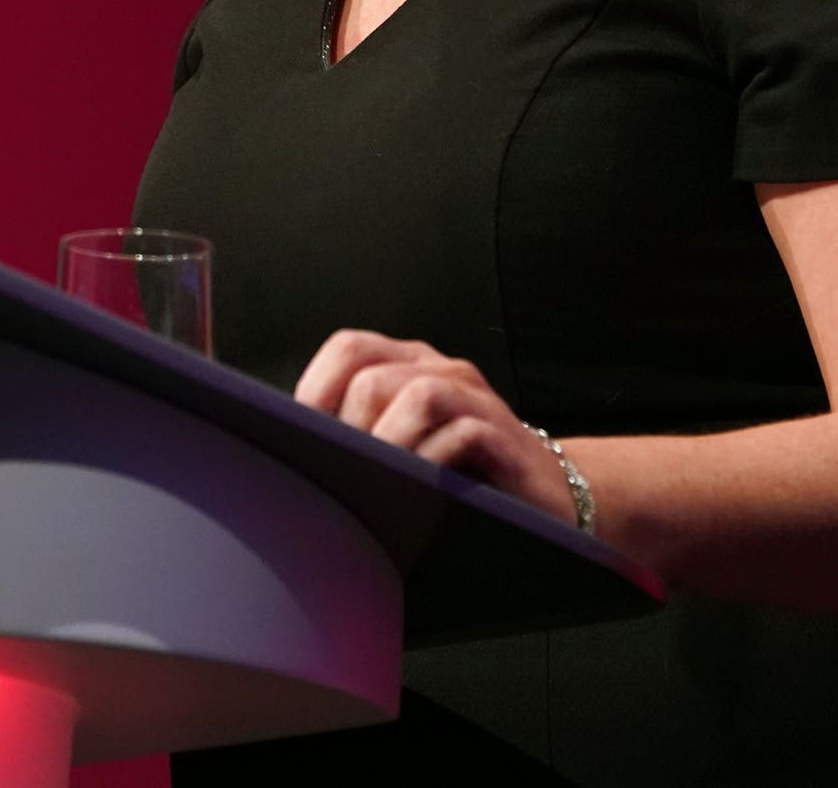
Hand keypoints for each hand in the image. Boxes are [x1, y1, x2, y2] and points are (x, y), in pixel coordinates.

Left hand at [294, 329, 579, 526]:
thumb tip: (290, 443)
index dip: (316, 388)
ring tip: (377, 481)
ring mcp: (477, 400)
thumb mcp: (404, 440)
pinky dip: (435, 460)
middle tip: (343, 472)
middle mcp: (441, 369)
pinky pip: (465, 433)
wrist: (547, 489)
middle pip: (373, 378)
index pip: (349, 348)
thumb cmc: (458, 467)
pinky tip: (424, 488)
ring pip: (418, 396)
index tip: (300, 437)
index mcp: (408, 363)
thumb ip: (359, 429)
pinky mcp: (506, 437)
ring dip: (389, 444)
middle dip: (350, 429)